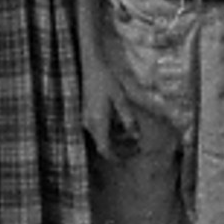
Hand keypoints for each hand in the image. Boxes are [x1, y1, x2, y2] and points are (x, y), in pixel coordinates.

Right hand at [78, 41, 143, 159]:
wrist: (91, 65)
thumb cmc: (107, 80)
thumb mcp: (121, 99)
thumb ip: (128, 119)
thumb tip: (136, 137)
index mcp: (98, 122)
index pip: (104, 149)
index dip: (116, 157)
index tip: (129, 159)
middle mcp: (90, 123)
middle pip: (103, 145)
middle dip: (120, 149)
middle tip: (136, 147)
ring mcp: (86, 118)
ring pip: (101, 137)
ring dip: (116, 140)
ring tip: (132, 135)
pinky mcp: (86, 113)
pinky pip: (98, 129)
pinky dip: (110, 131)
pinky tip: (121, 124)